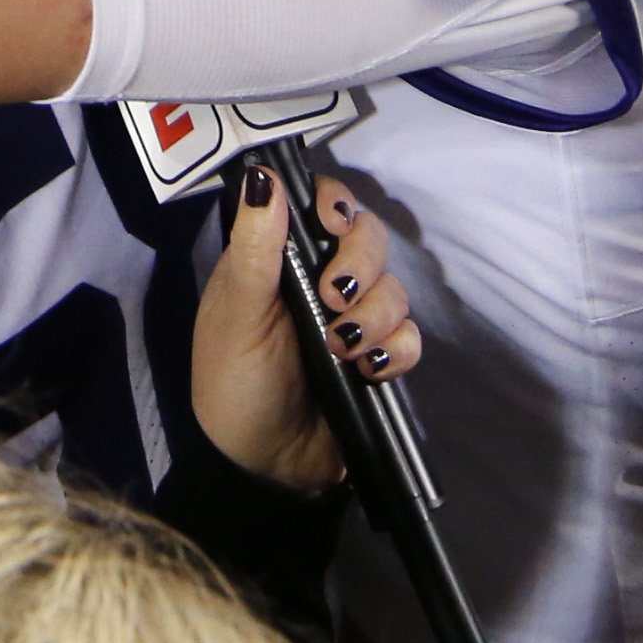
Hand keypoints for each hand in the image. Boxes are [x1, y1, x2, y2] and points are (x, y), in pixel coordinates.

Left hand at [193, 165, 421, 493]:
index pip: (320, 205)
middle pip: (368, 238)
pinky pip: (408, 337)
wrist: (261, 466)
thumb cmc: (234, 381)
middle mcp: (318, 280)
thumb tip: (262, 176)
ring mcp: (351, 320)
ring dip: (375, 315)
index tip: (332, 222)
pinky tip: (368, 371)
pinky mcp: (376, 359)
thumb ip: (255, 247)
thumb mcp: (236, 313)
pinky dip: (395, 351)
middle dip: (361, 264)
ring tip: (342, 348)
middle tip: (334, 297)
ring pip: (393, 288)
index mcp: (277, 259)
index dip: (334, 204)